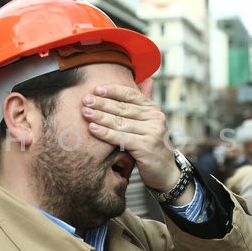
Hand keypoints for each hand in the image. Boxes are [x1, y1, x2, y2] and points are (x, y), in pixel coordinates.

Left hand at [81, 78, 182, 192]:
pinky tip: (93, 129)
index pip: (131, 94)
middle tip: (85, 100)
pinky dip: (106, 133)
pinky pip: (122, 138)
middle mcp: (155, 118)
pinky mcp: (146, 147)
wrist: (166, 171)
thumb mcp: (149, 122)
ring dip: (101, 117)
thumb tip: (146, 79)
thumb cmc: (151, 145)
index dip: (113, 91)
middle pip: (123, 108)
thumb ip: (143, 103)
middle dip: (102, 103)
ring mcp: (152, 132)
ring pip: (121, 122)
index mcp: (153, 109)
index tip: (96, 89)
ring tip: (85, 112)